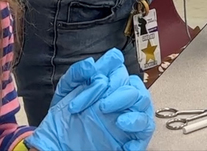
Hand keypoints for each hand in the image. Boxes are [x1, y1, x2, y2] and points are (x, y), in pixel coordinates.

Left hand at [29, 50, 154, 150]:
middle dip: (119, 94)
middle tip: (102, 106)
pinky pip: (145, 128)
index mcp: (107, 83)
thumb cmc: (64, 118)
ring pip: (144, 103)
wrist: (61, 144)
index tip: (95, 74)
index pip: (117, 67)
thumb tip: (90, 64)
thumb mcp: (65, 93)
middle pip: (133, 85)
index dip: (110, 66)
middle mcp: (121, 96)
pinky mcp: (133, 134)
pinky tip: (126, 144)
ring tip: (119, 122)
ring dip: (134, 111)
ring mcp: (129, 115)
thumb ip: (76, 75)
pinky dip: (139, 134)